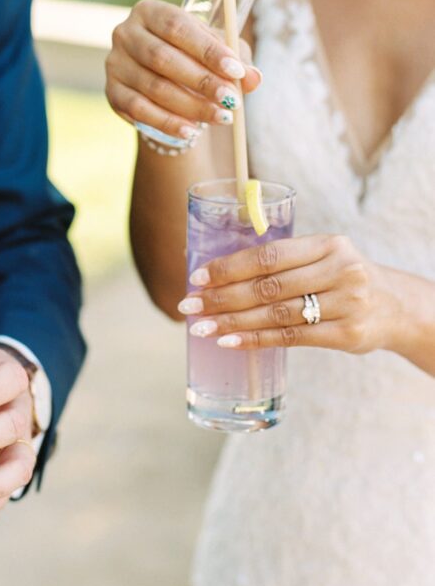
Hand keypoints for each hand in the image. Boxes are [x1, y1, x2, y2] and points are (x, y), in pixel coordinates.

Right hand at [105, 0, 261, 140]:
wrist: (160, 79)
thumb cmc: (192, 56)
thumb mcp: (216, 52)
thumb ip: (236, 60)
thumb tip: (254, 78)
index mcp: (150, 11)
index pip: (177, 26)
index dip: (208, 49)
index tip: (236, 71)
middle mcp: (125, 33)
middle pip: (162, 58)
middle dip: (201, 81)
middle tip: (232, 100)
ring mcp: (114, 64)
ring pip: (154, 88)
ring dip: (191, 106)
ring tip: (222, 117)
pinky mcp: (112, 93)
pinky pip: (140, 111)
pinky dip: (168, 123)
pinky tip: (193, 130)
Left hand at [179, 235, 392, 353]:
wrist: (395, 308)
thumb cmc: (341, 279)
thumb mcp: (323, 258)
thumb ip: (282, 262)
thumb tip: (216, 273)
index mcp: (328, 244)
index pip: (269, 254)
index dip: (230, 266)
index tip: (198, 278)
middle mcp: (340, 270)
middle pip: (268, 285)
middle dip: (222, 297)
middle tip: (189, 305)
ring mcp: (346, 303)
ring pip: (276, 314)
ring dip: (232, 321)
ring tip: (201, 327)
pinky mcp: (347, 334)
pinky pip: (291, 338)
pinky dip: (256, 339)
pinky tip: (230, 341)